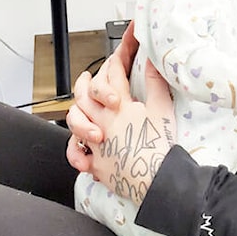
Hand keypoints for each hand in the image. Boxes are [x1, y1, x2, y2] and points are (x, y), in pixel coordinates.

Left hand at [66, 53, 175, 202]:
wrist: (158, 178)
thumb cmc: (160, 146)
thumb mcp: (162, 108)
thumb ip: (155, 82)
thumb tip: (152, 60)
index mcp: (121, 107)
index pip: (113, 77)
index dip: (115, 62)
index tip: (117, 57)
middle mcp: (103, 123)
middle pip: (85, 96)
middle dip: (85, 83)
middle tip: (87, 76)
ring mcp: (97, 144)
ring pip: (75, 121)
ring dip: (76, 111)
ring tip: (78, 105)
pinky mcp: (96, 164)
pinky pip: (77, 155)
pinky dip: (75, 149)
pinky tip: (81, 144)